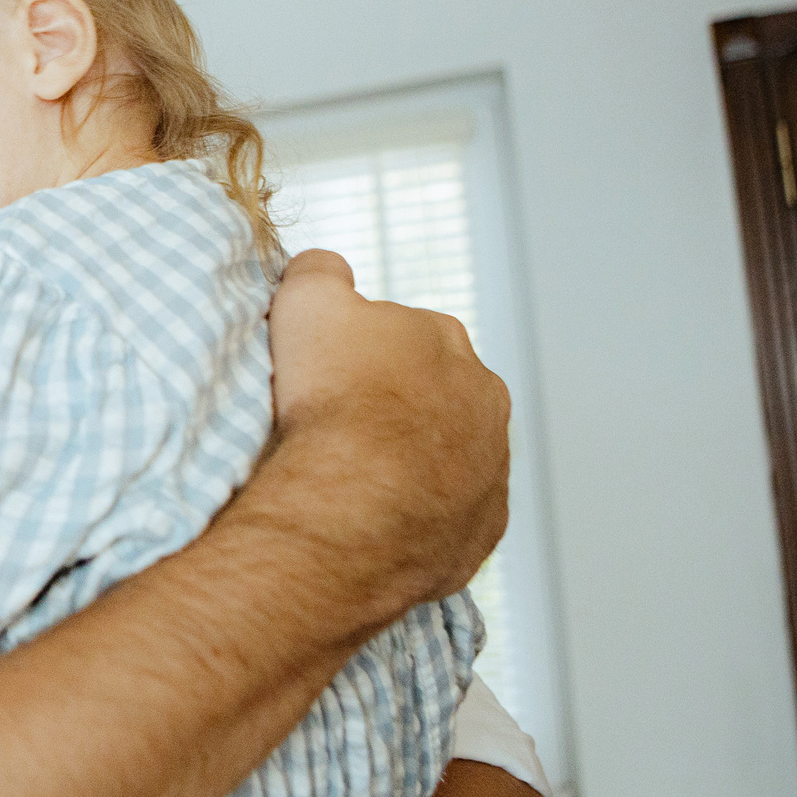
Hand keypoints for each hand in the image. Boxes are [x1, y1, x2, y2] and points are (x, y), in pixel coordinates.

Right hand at [262, 249, 509, 619]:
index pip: (402, 334)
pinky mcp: (480, 530)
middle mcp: (484, 399)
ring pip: (447, 457)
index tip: (326, 376)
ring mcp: (490, 469)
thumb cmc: (332, 401)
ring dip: (409, 464)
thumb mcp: (307, 303)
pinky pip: (448, 517)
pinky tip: (374, 520)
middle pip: (433, 394)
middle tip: (338, 430)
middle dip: (395, 407)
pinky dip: (417, 517)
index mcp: (446, 339)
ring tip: (352, 480)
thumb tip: (325, 267)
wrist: (352, 507)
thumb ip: (319, 272)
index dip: (359, 353)